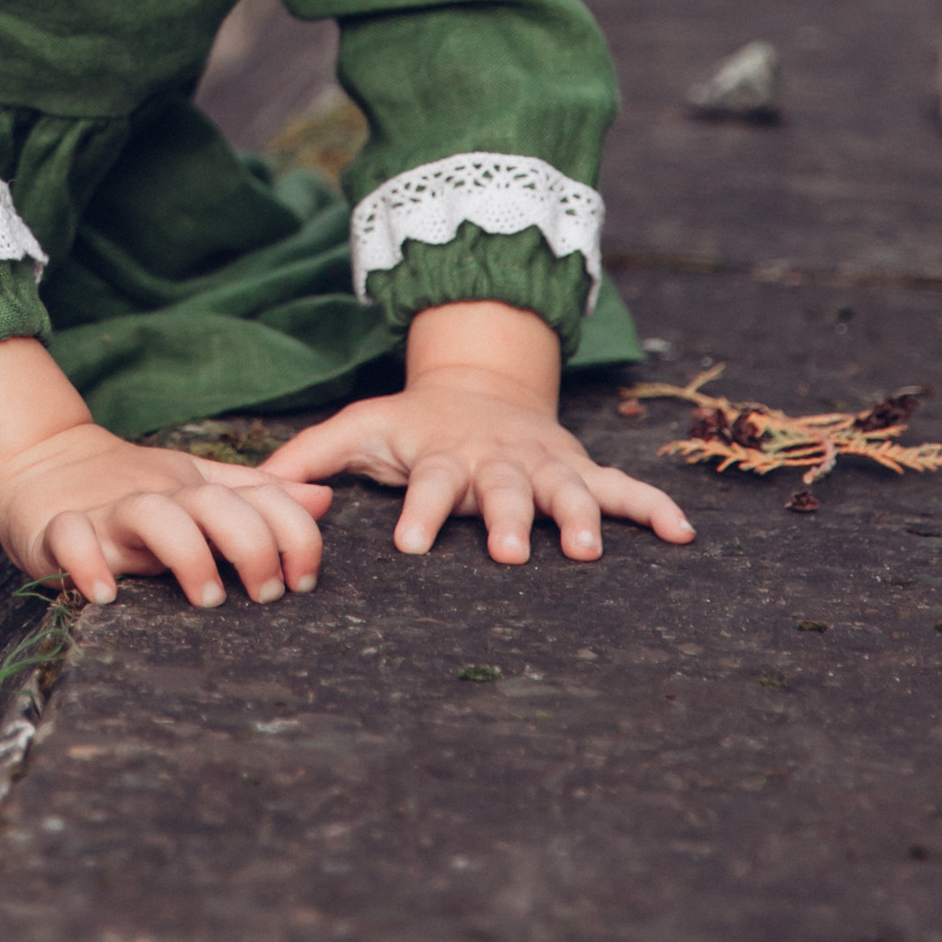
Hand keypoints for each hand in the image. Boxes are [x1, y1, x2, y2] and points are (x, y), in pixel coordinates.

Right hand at [0, 333, 328, 609]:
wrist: (39, 459)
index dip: (294, 534)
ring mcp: (108, 511)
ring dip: (187, 553)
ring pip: (153, 515)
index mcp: (195, 488)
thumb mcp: (197, 486)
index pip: (259, 498)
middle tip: (265, 594)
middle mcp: (158, 495)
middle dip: (250, 545)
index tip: (302, 580)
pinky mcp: (56, 527)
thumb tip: (324, 498)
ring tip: (204, 597)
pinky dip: (86, 563)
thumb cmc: (131, 487)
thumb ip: (257, 497)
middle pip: (214, 504)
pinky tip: (105, 595)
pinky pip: (70, 539)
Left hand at [261, 300, 695, 565]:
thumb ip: (309, 456)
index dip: (421, 511)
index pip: (429, 483)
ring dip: (578, 518)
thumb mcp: (359, 428)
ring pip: (565, 491)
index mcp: (443, 455)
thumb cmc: (412, 427)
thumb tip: (259, 484)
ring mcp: (544, 465)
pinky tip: (682, 534)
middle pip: (504, 491)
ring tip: (586, 552)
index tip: (412, 544)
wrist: (480, 389)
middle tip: (508, 552)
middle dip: (507, 520)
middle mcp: (497, 460)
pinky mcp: (579, 469)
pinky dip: (653, 507)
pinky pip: (622, 487)